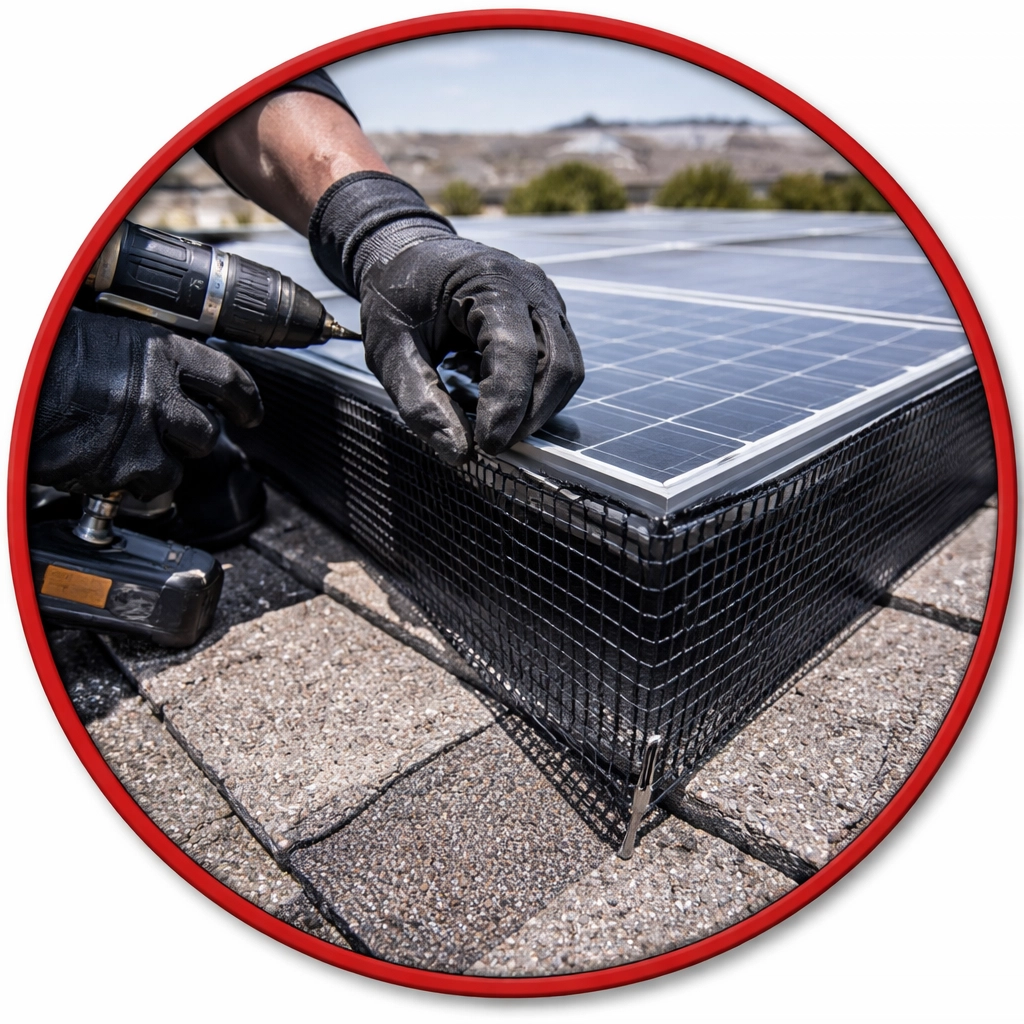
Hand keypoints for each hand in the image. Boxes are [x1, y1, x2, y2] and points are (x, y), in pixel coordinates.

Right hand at [30, 308, 262, 499]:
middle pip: (207, 431)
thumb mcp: (113, 340)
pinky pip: (146, 486)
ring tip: (128, 447)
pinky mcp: (119, 468)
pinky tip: (110, 462)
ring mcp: (140, 433)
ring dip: (161, 463)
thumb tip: (184, 379)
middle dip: (193, 438)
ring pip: (180, 466)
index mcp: (160, 352)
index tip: (251, 414)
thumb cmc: (49, 357)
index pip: (228, 378)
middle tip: (172, 435)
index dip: (247, 401)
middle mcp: (157, 392)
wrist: (10, 381)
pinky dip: (132, 481)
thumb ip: (155, 360)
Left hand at [309, 172, 583, 464]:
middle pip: (557, 364)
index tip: (487, 446)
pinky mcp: (548, 315)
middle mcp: (529, 285)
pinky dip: (538, 394)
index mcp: (488, 280)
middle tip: (493, 446)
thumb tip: (458, 452)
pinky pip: (560, 363)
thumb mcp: (388, 348)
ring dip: (539, 410)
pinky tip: (502, 402)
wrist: (406, 252)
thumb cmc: (394, 296)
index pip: (515, 351)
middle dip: (529, 415)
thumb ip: (419, 400)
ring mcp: (546, 298)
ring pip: (567, 368)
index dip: (507, 405)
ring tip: (498, 428)